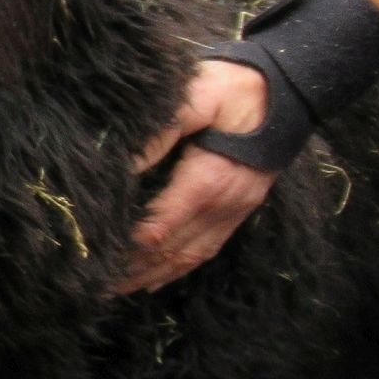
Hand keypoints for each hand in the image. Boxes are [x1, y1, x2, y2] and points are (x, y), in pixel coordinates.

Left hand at [117, 59, 281, 293]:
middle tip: (92, 285)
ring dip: (150, 276)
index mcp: (210, 179)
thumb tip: (123, 165)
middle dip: (132, 269)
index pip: (161, 226)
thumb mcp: (196, 98)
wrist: (287, 93)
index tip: (95, 254)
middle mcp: (224, 205)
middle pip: (171, 250)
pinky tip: (154, 280)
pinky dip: (178, 269)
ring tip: (114, 290)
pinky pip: (207, 249)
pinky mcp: (240, 210)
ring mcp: (235, 211)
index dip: (128, 245)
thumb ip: (160, 132)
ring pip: (188, 257)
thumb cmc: (234, 88)